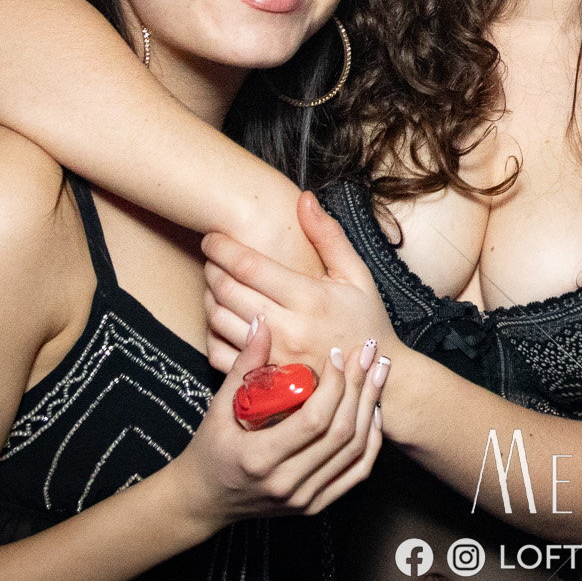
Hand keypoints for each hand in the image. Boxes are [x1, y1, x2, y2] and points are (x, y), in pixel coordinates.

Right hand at [169, 317, 386, 529]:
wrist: (205, 501)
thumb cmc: (210, 451)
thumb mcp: (219, 408)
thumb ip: (244, 366)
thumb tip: (263, 323)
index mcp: (259, 459)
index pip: (314, 420)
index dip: (334, 385)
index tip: (338, 354)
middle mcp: (286, 484)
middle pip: (341, 433)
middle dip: (360, 388)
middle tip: (368, 354)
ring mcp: (304, 498)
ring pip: (355, 451)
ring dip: (371, 409)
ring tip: (378, 374)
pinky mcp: (316, 505)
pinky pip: (356, 472)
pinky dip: (371, 441)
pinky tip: (375, 413)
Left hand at [203, 189, 394, 374]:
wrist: (371, 378)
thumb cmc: (365, 321)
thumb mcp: (356, 275)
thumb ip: (328, 236)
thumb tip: (304, 199)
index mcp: (310, 298)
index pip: (249, 266)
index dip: (223, 248)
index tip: (212, 238)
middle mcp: (288, 328)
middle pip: (227, 291)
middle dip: (212, 269)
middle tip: (213, 259)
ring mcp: (273, 358)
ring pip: (218, 321)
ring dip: (209, 298)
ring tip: (217, 285)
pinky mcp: (264, 380)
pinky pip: (220, 354)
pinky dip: (212, 334)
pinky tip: (222, 320)